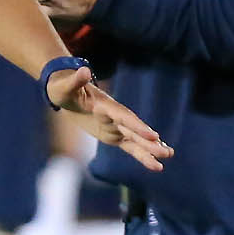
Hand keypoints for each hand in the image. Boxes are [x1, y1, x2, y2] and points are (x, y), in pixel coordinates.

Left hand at [46, 63, 172, 171]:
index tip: (152, 136)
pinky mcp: (113, 135)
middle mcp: (114, 115)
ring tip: (169, 155)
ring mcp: (115, 126)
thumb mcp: (65, 86)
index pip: (123, 117)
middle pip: (134, 130)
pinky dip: (142, 155)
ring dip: (150, 149)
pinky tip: (156, 165)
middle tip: (166, 151)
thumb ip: (76, 80)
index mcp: (104, 105)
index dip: (137, 126)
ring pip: (136, 140)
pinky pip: (129, 147)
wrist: (67, 91)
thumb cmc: (63, 88)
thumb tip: (83, 70)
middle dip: (148, 141)